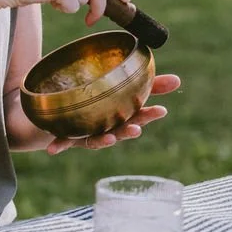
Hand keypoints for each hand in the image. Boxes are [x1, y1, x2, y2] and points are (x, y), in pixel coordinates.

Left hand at [43, 74, 180, 152]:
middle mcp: (105, 127)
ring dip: (103, 141)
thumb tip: (178, 81)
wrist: (58, 110)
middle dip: (128, 131)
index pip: (138, 115)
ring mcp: (86, 133)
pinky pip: (63, 141)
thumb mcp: (121, 88)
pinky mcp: (65, 135)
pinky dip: (59, 145)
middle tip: (137, 129)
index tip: (162, 110)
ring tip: (110, 139)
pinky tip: (53, 150)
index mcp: (120, 115)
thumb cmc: (96, 100)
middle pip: (120, 130)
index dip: (149, 114)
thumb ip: (146, 85)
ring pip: (96, 139)